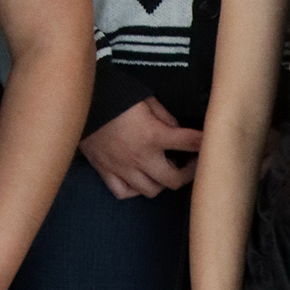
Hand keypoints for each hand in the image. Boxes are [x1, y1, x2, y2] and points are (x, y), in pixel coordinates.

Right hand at [81, 96, 202, 199]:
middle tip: (189, 163)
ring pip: (150, 191)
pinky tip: (138, 179)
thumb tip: (177, 130)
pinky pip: (124, 192)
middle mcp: (140, 157)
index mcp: (153, 135)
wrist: (79, 102)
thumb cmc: (116, 97)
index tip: (209, 143)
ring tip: (162, 170)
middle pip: (173, 180)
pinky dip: (134, 190)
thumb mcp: (145, 99)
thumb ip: (165, 116)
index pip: (188, 142)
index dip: (203, 142)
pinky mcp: (106, 171)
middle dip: (187, 173)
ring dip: (161, 182)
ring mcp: (123, 168)